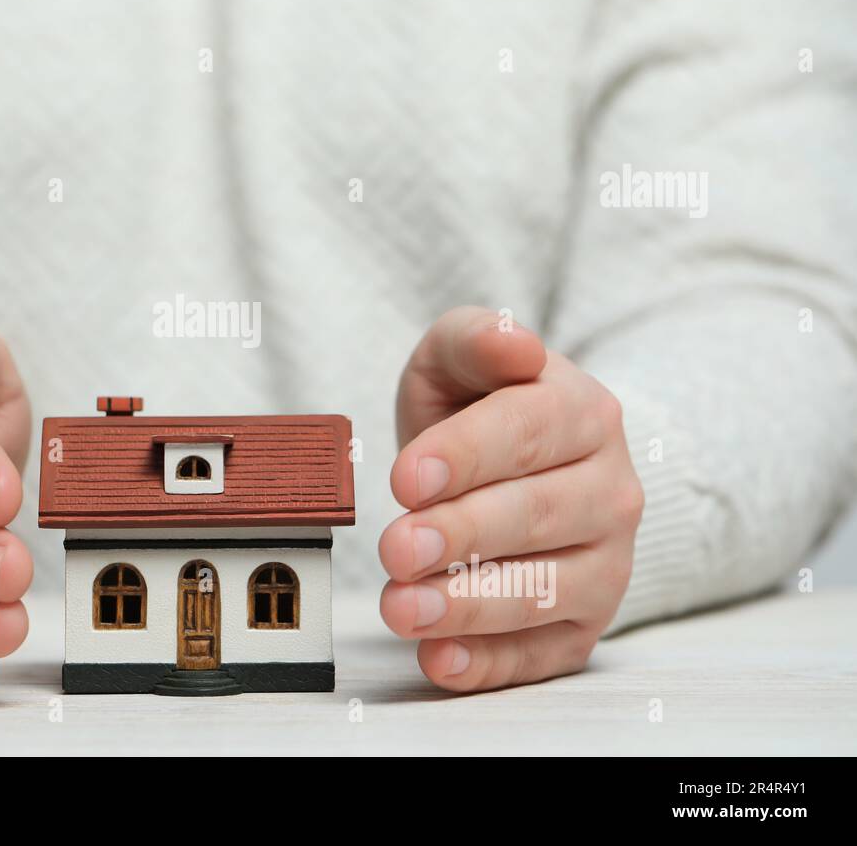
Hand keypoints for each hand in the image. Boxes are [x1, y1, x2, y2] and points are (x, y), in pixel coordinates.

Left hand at [379, 306, 642, 691]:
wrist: (532, 465)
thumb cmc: (484, 408)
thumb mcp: (463, 356)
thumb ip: (478, 340)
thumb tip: (517, 346)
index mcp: (583, 413)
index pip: (526, 432)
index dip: (464, 456)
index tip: (405, 478)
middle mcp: (609, 491)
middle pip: (535, 515)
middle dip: (460, 536)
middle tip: (394, 547)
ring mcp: (606, 562)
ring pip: (545, 591)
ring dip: (469, 606)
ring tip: (403, 608)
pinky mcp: (584, 624)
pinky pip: (543, 654)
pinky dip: (491, 664)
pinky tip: (439, 661)